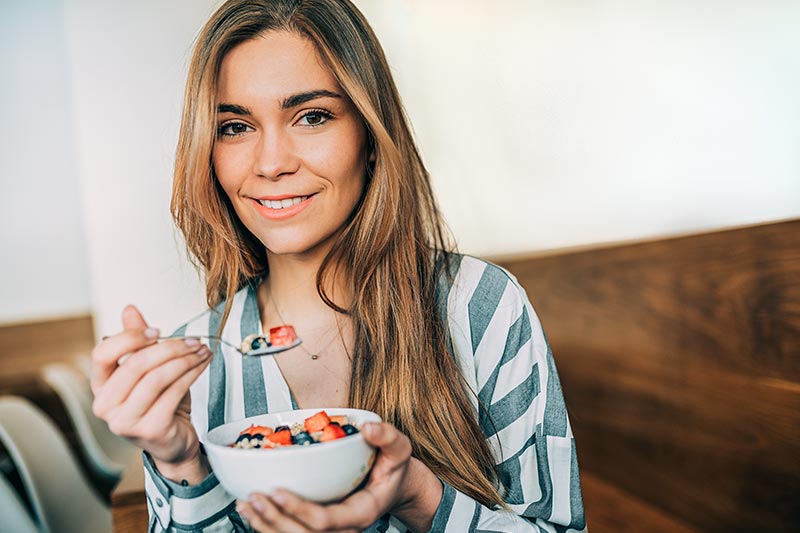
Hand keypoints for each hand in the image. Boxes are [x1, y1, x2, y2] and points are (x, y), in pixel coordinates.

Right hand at [91, 305, 211, 475]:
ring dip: (184, 359)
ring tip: (202, 350)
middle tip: (193, 341)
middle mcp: (106, 406)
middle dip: (169, 347)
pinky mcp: (150, 429)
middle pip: (136, 364)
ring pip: (157, 378)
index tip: (157, 331)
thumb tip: (129, 309)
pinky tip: (202, 365)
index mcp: (100, 386)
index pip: (102, 354)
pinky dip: (192, 374)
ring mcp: (125, 421)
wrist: (174, 443)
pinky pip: (174, 392)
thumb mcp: (148, 369)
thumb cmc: (160, 403)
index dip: (130, 338)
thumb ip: (137, 341)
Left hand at [236, 422, 442, 532]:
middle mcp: (344, 529)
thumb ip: (388, 436)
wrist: (394, 485)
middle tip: (253, 496)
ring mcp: (331, 532)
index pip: (325, 520)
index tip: (277, 491)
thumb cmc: (393, 467)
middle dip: (275, 518)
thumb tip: (368, 427)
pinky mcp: (319, 528)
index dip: (299, 509)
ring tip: (245, 505)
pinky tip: (252, 512)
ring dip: (266, 525)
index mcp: (361, 512)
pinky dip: (268, 526)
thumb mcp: (400, 448)